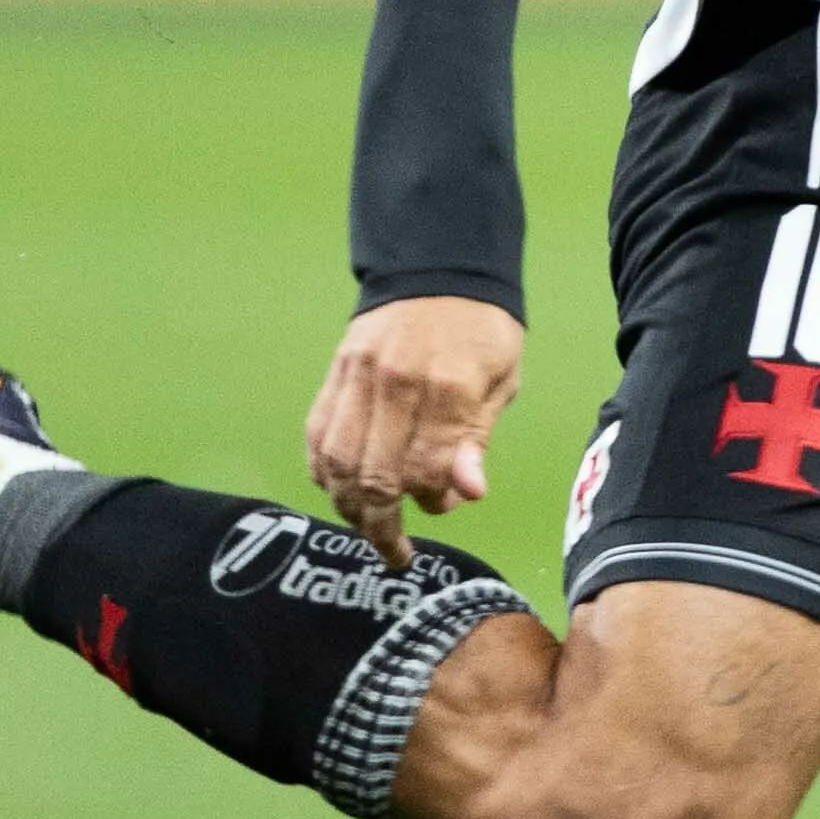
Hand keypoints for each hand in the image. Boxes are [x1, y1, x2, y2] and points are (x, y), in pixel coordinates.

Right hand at [306, 294, 526, 563]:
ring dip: (348, 506)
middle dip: (383, 525)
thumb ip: (476, 440)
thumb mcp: (501, 381)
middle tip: (396, 550)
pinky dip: (324, 471)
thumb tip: (468, 492)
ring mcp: (358, 377)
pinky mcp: (335, 374)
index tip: (440, 509)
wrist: (438, 268)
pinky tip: (340, 490)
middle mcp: (395, 383)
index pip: (425, 469)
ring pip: (337, 462)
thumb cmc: (480, 331)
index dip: (431, 501)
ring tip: (368, 527)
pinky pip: (318, 435)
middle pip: (374, 475)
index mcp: (447, 385)